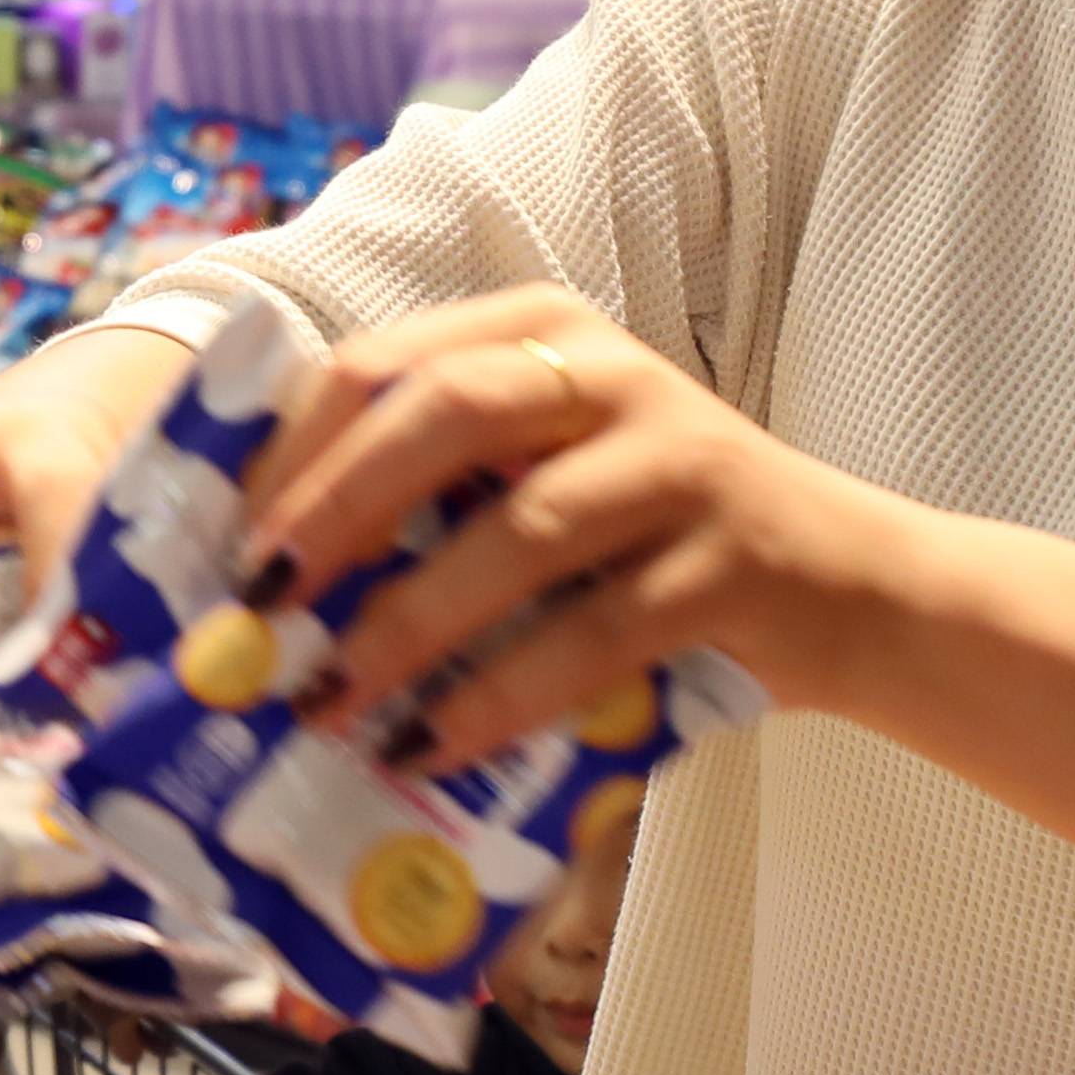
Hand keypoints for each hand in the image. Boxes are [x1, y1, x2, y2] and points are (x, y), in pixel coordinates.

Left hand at [240, 288, 928, 770]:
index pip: (384, 363)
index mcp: (538, 331)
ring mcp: (676, 460)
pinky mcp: (728, 559)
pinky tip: (433, 743)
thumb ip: (433, 496)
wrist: (850, 588)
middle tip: (257, 609)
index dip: (289, 453)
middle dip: (330, 512)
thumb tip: (263, 582)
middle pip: (440, 414)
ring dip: (405, 624)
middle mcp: (605, 371)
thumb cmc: (652, 544)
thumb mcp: (541, 478)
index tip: (223, 546)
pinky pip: (591, 631)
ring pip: (515, 529)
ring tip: (329, 701)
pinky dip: (499, 693)